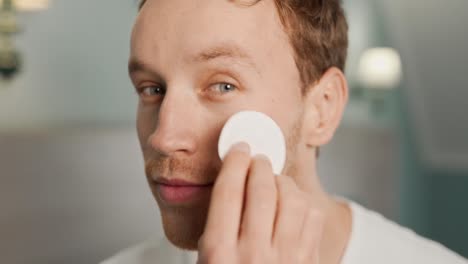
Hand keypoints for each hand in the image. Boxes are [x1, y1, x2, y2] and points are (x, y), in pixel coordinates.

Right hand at [197, 142, 323, 263]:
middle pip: (262, 189)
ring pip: (293, 200)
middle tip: (258, 159)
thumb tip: (230, 186)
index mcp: (220, 255)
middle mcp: (254, 256)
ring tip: (276, 182)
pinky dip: (303, 204)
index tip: (238, 150)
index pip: (228, 193)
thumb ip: (215, 229)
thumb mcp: (207, 262)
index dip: (234, 162)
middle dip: (260, 165)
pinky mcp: (310, 261)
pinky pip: (313, 218)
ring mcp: (286, 259)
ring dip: (283, 182)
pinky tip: (293, 206)